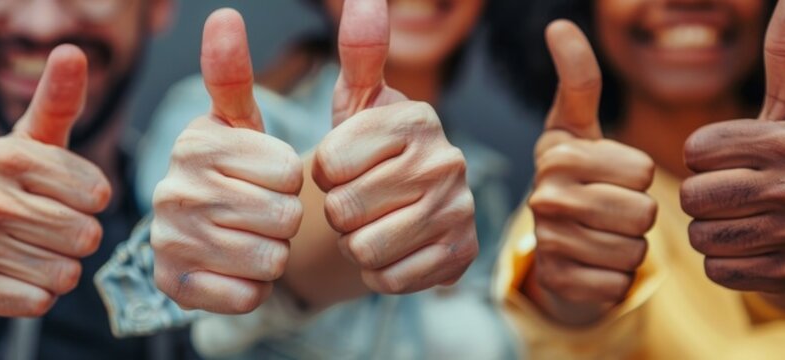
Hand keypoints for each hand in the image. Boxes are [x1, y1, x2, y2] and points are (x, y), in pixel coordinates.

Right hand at [0, 45, 111, 316]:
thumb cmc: (17, 182)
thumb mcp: (38, 139)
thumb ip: (60, 99)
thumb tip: (71, 53)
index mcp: (4, 155)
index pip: (95, 192)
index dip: (95, 200)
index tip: (79, 195)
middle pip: (82, 235)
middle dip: (81, 237)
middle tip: (59, 228)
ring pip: (63, 273)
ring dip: (62, 268)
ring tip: (39, 250)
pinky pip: (36, 301)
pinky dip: (40, 294)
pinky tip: (23, 275)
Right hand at [151, 9, 303, 313]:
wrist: (199, 235)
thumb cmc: (234, 171)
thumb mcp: (240, 122)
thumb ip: (235, 72)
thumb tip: (224, 15)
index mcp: (195, 142)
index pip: (290, 171)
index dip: (292, 179)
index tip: (267, 175)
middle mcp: (172, 188)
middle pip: (284, 216)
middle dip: (286, 217)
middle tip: (259, 210)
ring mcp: (169, 239)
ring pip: (270, 257)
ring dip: (273, 254)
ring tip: (248, 236)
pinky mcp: (175, 285)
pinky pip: (249, 295)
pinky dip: (253, 288)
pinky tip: (234, 268)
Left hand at [311, 0, 477, 293]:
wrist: (405, 206)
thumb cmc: (370, 150)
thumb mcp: (356, 102)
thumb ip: (359, 52)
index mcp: (416, 118)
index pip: (329, 163)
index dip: (322, 173)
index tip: (340, 167)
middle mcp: (445, 160)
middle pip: (346, 209)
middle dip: (337, 213)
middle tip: (355, 202)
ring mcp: (459, 209)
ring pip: (367, 249)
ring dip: (355, 245)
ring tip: (370, 225)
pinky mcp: (462, 254)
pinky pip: (392, 279)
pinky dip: (380, 273)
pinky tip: (391, 251)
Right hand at [523, 20, 655, 322]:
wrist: (551, 245)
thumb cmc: (575, 175)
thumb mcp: (576, 126)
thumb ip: (578, 78)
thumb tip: (558, 25)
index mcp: (557, 154)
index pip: (642, 171)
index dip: (638, 176)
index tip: (610, 175)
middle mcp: (545, 197)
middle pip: (643, 213)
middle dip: (639, 216)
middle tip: (611, 211)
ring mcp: (548, 243)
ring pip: (634, 251)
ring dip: (628, 248)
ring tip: (603, 236)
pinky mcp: (558, 283)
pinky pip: (618, 284)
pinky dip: (614, 279)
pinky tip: (594, 265)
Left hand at [681, 0, 784, 292]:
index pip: (696, 151)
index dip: (699, 155)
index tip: (726, 156)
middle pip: (696, 196)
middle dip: (698, 196)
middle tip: (725, 193)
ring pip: (703, 236)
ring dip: (706, 229)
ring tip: (734, 218)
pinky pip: (718, 270)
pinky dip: (720, 262)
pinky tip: (744, 248)